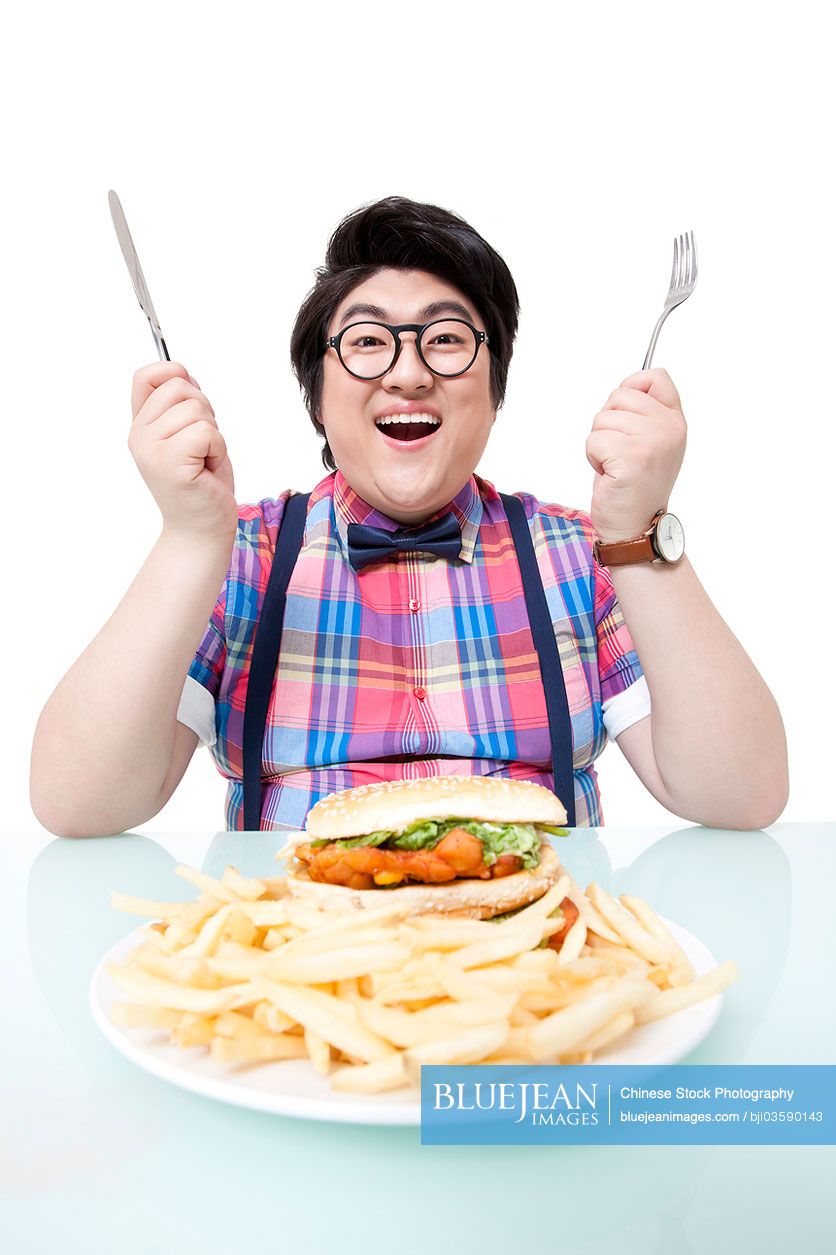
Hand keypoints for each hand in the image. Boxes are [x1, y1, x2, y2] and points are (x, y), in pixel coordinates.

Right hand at [129, 361, 237, 543]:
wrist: (201, 530)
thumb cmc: (201, 483)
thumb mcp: (188, 435)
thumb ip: (180, 405)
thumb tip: (183, 372)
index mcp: (141, 425)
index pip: (147, 375)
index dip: (176, 376)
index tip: (193, 405)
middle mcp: (139, 435)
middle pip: (180, 386)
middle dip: (205, 412)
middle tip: (202, 446)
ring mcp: (151, 449)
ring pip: (196, 409)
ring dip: (213, 435)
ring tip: (204, 461)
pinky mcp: (170, 463)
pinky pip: (206, 432)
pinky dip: (218, 449)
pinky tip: (208, 469)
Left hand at [585, 368, 686, 542]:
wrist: (636, 525)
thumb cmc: (635, 486)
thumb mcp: (652, 443)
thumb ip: (644, 413)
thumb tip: (626, 388)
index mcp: (675, 421)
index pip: (656, 377)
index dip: (632, 388)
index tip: (625, 415)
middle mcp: (669, 429)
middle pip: (619, 395)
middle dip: (608, 423)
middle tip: (619, 451)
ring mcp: (653, 442)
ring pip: (602, 419)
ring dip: (599, 444)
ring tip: (615, 465)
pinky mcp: (632, 458)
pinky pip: (594, 440)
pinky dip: (593, 458)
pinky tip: (610, 474)